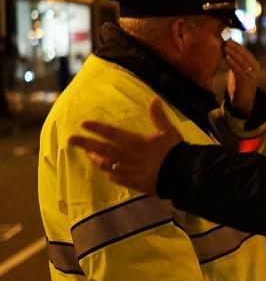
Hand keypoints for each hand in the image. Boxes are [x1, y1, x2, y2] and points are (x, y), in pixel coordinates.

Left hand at [68, 99, 183, 194]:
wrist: (179, 175)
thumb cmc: (173, 151)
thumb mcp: (167, 131)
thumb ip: (158, 116)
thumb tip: (155, 99)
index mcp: (133, 142)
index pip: (110, 133)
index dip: (96, 128)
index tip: (83, 124)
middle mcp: (125, 156)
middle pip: (101, 149)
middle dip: (85, 143)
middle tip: (71, 140)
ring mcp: (126, 170)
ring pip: (105, 164)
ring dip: (95, 159)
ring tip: (89, 155)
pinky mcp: (132, 182)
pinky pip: (115, 177)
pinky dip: (109, 173)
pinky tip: (108, 172)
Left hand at [224, 40, 259, 114]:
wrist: (243, 103)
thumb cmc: (239, 86)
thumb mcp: (238, 71)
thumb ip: (236, 62)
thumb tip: (226, 49)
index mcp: (254, 65)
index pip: (246, 52)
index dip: (237, 45)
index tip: (228, 40)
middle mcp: (255, 69)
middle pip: (245, 55)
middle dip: (235, 47)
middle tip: (225, 41)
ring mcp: (252, 76)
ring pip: (242, 61)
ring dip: (233, 53)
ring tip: (225, 47)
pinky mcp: (246, 82)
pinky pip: (239, 70)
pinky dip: (232, 62)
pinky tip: (226, 57)